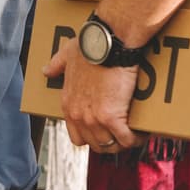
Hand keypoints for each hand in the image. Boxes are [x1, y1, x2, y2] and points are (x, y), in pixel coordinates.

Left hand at [42, 36, 145, 152]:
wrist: (110, 44)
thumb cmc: (91, 46)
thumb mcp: (67, 54)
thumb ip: (56, 64)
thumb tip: (46, 71)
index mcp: (68, 104)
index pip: (77, 137)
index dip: (93, 137)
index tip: (104, 131)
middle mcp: (79, 115)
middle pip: (96, 144)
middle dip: (110, 142)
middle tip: (123, 134)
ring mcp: (94, 119)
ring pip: (111, 145)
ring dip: (124, 142)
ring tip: (135, 134)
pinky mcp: (112, 118)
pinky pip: (126, 139)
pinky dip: (136, 138)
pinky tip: (143, 132)